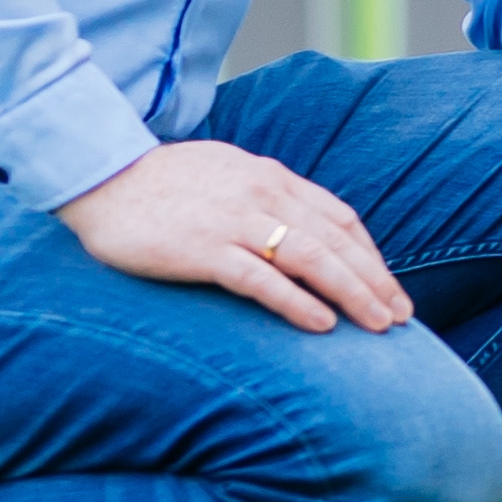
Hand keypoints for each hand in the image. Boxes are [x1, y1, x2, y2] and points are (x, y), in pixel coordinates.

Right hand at [58, 141, 409, 334]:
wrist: (100, 178)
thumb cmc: (163, 184)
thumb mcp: (228, 175)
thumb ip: (266, 197)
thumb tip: (301, 229)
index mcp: (273, 178)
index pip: (341, 219)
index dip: (372, 256)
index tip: (390, 287)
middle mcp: (264, 195)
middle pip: (337, 242)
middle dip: (375, 282)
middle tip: (401, 318)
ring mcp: (234, 221)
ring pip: (312, 259)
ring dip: (352, 294)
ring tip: (378, 326)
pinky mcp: (203, 249)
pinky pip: (262, 278)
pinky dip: (297, 302)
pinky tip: (322, 325)